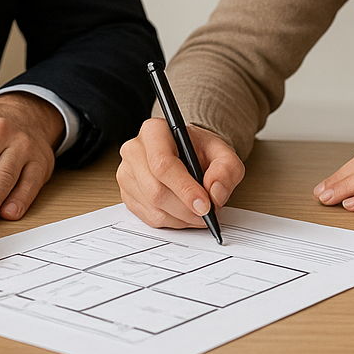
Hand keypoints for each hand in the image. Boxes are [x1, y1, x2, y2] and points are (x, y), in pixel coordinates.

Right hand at [117, 117, 245, 229]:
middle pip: (155, 190)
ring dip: (181, 217)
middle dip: (186, 208)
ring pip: (153, 207)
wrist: (190, 153)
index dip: (184, 189)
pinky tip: (185, 213)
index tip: (205, 205)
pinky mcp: (127, 194)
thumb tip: (215, 193)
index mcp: (154, 132)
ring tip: (199, 212)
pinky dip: (172, 221)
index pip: (163, 164)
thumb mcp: (223, 153)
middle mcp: (134, 151)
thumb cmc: (201, 150)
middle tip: (207, 213)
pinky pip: (149, 217)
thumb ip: (226, 170)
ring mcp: (127, 174)